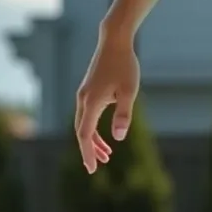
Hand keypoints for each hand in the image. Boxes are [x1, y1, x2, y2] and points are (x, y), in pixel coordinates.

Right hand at [74, 30, 140, 173]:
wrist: (114, 42)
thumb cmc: (124, 66)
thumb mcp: (128, 91)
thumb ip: (123, 114)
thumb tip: (118, 137)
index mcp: (91, 102)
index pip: (85, 134)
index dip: (88, 153)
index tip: (92, 169)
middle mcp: (83, 100)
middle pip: (82, 131)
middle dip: (89, 150)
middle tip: (97, 167)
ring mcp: (84, 94)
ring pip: (84, 123)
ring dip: (94, 140)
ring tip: (107, 155)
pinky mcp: (89, 90)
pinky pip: (88, 115)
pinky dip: (95, 127)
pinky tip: (107, 135)